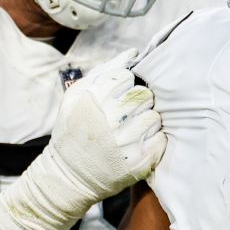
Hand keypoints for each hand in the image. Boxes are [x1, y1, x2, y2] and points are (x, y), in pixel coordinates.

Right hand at [0, 50, 165, 229]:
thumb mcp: (76, 97)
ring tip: (132, 129)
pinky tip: (139, 143)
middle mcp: (110, 118)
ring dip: (147, 121)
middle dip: (139, 102)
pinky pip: (161, 139)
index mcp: (93, 99)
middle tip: (128, 114)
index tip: (117, 97)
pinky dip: (154, 140)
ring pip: (155, 116)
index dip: (124, 86)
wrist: (68, 175)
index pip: (127, 77)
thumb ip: (103, 71)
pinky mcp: (138, 161)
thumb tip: (132, 53)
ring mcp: (126, 141)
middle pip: (145, 95)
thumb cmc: (73, 131)